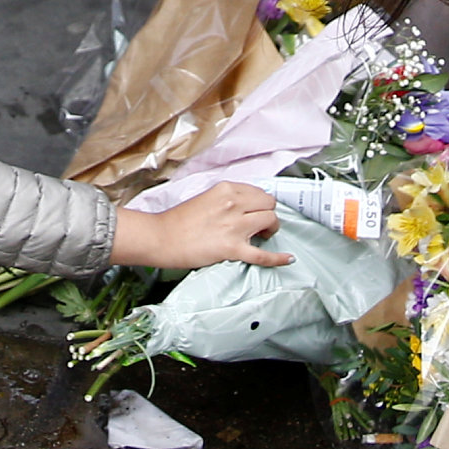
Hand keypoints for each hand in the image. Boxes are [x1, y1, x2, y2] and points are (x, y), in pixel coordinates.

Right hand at [111, 182, 289, 273]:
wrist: (161, 237)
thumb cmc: (179, 220)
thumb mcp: (206, 198)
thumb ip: (227, 199)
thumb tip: (246, 207)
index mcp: (226, 189)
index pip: (259, 192)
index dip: (261, 204)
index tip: (258, 211)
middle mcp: (233, 204)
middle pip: (269, 205)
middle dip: (268, 214)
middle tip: (260, 224)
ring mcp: (234, 226)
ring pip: (270, 221)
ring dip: (270, 229)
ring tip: (262, 236)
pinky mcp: (232, 248)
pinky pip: (263, 255)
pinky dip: (277, 258)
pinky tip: (287, 258)